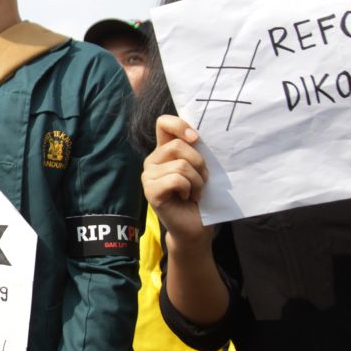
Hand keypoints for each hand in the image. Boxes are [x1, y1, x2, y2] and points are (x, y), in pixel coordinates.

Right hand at [141, 115, 211, 245]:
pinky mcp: (150, 191)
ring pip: (180, 165)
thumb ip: (195, 150)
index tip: (195, 138)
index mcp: (164, 151)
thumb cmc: (200, 197)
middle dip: (198, 162)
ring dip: (196, 180)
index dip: (179, 124)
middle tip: (201, 179)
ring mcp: (149, 176)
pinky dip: (189, 189)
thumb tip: (198, 136)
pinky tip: (187, 198)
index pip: (163, 123)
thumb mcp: (200, 168)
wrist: (196, 227)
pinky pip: (176, 180)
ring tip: (195, 191)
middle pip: (177, 145)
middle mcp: (153, 161)